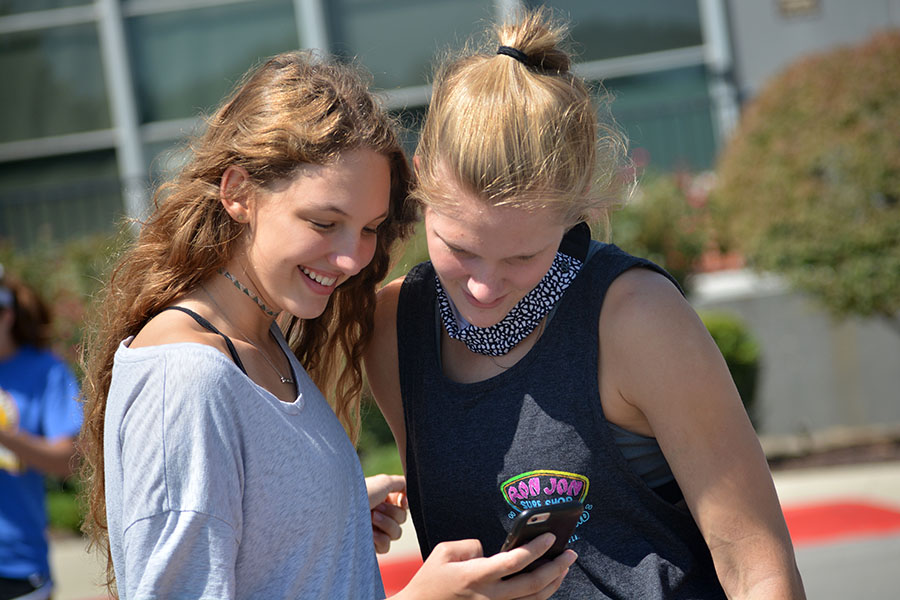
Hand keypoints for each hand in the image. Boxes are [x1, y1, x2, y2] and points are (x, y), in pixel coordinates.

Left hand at [365, 474, 407, 553]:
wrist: (339, 512)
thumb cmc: (360, 493)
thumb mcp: (383, 481)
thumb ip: (401, 483)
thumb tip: (409, 490)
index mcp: (380, 497)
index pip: (403, 505)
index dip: (405, 504)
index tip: (401, 501)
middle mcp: (377, 513)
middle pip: (402, 518)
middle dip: (392, 513)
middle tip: (376, 507)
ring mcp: (373, 529)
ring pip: (396, 533)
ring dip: (386, 524)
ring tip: (370, 518)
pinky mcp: (369, 545)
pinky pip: (386, 546)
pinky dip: (380, 538)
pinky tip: (368, 533)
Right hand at [392, 533, 576, 599]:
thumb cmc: (430, 580)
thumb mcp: (444, 552)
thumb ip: (471, 545)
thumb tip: (490, 550)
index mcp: (476, 576)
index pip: (515, 561)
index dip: (536, 548)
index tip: (550, 536)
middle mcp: (489, 596)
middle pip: (532, 584)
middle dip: (556, 567)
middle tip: (571, 553)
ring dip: (553, 583)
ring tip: (564, 568)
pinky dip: (539, 597)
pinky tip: (547, 585)